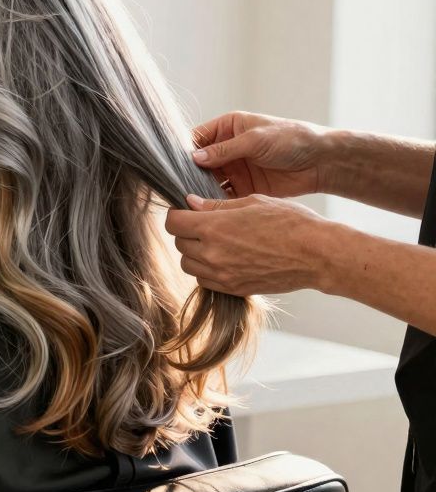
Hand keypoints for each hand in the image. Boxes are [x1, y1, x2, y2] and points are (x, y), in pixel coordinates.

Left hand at [164, 194, 333, 295]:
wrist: (318, 255)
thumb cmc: (291, 222)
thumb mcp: (253, 203)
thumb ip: (217, 206)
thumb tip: (191, 203)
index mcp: (214, 228)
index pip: (173, 223)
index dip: (177, 215)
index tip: (185, 212)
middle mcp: (213, 253)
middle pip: (179, 244)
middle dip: (186, 232)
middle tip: (202, 224)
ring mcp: (222, 274)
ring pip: (188, 264)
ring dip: (194, 252)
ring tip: (214, 242)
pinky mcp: (234, 288)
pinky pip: (204, 280)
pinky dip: (206, 270)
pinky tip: (223, 258)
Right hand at [190, 111, 326, 198]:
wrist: (321, 161)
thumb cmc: (292, 139)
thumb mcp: (255, 140)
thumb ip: (225, 149)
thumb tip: (194, 158)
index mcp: (228, 127)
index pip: (197, 138)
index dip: (184, 151)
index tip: (173, 165)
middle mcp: (227, 148)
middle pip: (199, 162)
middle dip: (189, 174)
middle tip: (178, 186)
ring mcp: (235, 169)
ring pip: (208, 180)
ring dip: (200, 189)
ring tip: (189, 200)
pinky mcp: (244, 187)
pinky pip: (223, 195)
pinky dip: (214, 201)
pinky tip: (206, 208)